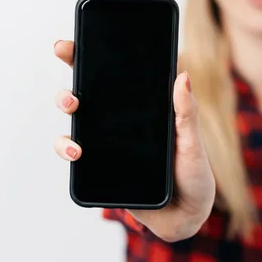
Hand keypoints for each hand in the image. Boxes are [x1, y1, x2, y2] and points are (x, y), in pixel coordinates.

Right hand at [53, 40, 215, 241]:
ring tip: (73, 111)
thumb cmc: (195, 174)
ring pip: (76, 121)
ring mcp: (108, 144)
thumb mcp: (193, 143)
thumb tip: (182, 75)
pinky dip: (68, 148)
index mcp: (145, 108)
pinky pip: (76, 154)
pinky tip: (76, 151)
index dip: (91, 58)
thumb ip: (187, 113)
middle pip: (89, 94)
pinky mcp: (100, 167)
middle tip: (73, 88)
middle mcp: (122, 122)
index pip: (116, 77)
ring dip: (66, 112)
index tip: (71, 44)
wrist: (187, 216)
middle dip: (71, 81)